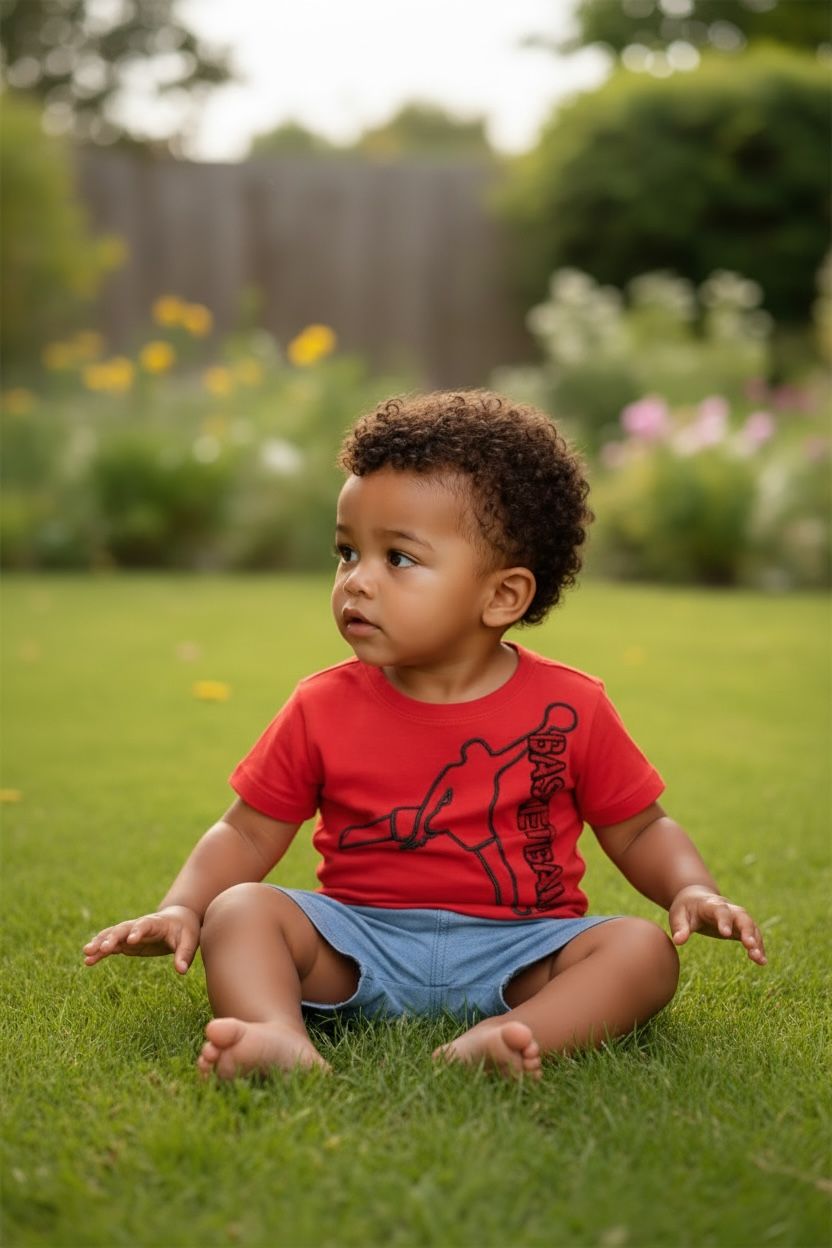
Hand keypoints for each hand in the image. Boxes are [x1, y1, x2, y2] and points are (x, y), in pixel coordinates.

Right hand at [83, 905, 200, 974]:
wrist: (179, 920)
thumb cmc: (185, 930)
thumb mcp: (190, 941)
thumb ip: (184, 954)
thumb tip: (181, 971)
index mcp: (156, 923)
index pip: (145, 925)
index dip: (137, 931)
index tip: (130, 941)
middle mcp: (139, 926)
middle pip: (123, 929)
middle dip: (112, 938)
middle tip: (101, 948)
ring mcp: (131, 933)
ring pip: (112, 936)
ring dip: (100, 943)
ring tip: (86, 954)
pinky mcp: (126, 943)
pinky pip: (111, 946)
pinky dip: (100, 952)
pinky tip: (88, 960)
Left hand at [668, 885, 766, 964]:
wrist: (696, 899)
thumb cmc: (686, 909)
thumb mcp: (678, 916)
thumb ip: (679, 928)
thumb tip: (678, 941)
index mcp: (711, 905)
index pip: (720, 911)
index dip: (724, 921)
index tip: (726, 934)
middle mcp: (728, 909)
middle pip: (742, 917)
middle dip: (747, 930)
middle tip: (750, 945)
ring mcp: (737, 917)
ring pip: (751, 926)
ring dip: (756, 941)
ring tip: (759, 959)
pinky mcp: (741, 927)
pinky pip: (753, 935)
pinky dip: (758, 947)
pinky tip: (762, 961)